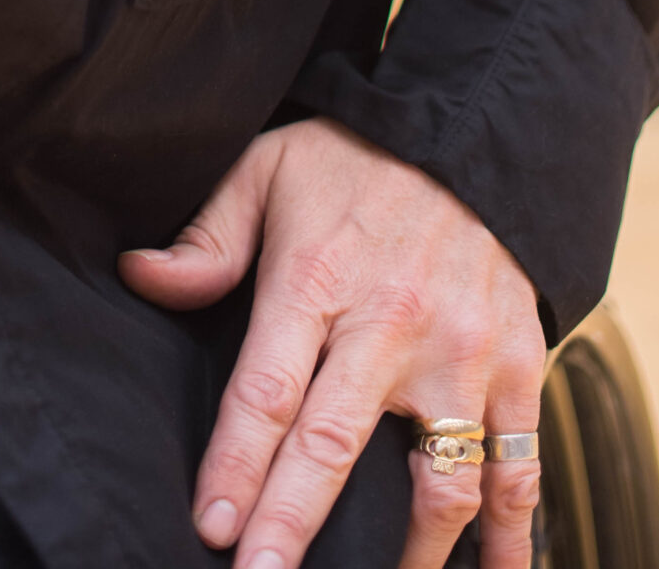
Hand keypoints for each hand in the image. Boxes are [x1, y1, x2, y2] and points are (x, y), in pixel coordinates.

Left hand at [119, 118, 544, 568]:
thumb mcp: (266, 169)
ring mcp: (463, 352)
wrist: (471, 131)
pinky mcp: (519, 366)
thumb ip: (207, 235)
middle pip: (335, 446)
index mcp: (318, 278)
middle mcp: (393, 324)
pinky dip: (510, 536)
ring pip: (440, 480)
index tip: (210, 526)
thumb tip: (139, 275)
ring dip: (408, 555)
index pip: (267, 390)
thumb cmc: (353, 160)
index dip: (237, 465)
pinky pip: (518, 468)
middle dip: (292, 525)